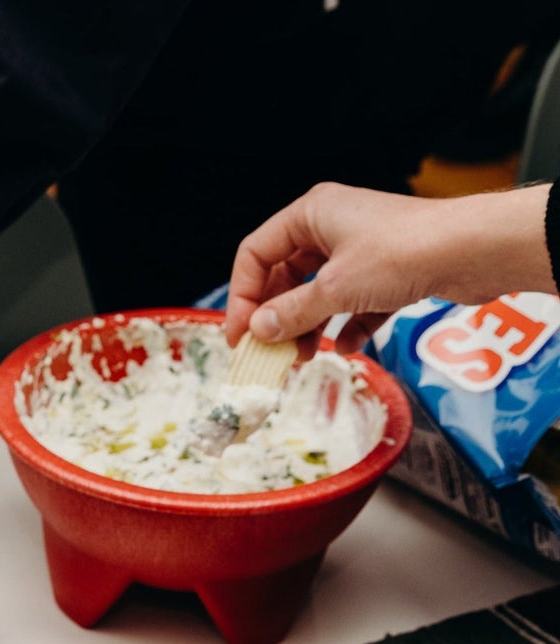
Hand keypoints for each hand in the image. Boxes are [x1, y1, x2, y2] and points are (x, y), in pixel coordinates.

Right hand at [224, 182, 554, 352]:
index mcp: (312, 214)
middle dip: (274, 317)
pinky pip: (350, 305)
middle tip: (267, 353)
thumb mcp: (335, 287)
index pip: (256, 254)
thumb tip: (257, 331)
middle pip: (283, 276)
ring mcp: (359, 251)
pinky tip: (345, 347)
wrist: (475, 251)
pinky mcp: (385, 273)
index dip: (242, 296)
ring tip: (301, 358)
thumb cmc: (405, 251)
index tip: (239, 335)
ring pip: (315, 294)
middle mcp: (332, 227)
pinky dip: (343, 327)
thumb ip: (291, 313)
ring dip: (305, 328)